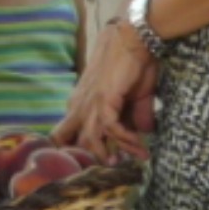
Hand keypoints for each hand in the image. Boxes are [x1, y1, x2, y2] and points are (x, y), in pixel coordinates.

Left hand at [53, 19, 157, 162]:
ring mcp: (90, 102)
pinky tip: (138, 146)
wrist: (133, 38)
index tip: (82, 167)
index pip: (65, 131)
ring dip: (108, 154)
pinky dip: (124, 140)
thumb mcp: (134, 98)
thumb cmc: (132, 65)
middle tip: (100, 171)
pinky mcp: (104, 99)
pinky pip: (109, 128)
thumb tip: (143, 133)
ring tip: (122, 164)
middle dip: (77, 158)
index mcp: (81, 103)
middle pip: (65, 138)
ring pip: (88, 138)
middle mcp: (80, 104)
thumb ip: (135, 117)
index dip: (68, 150)